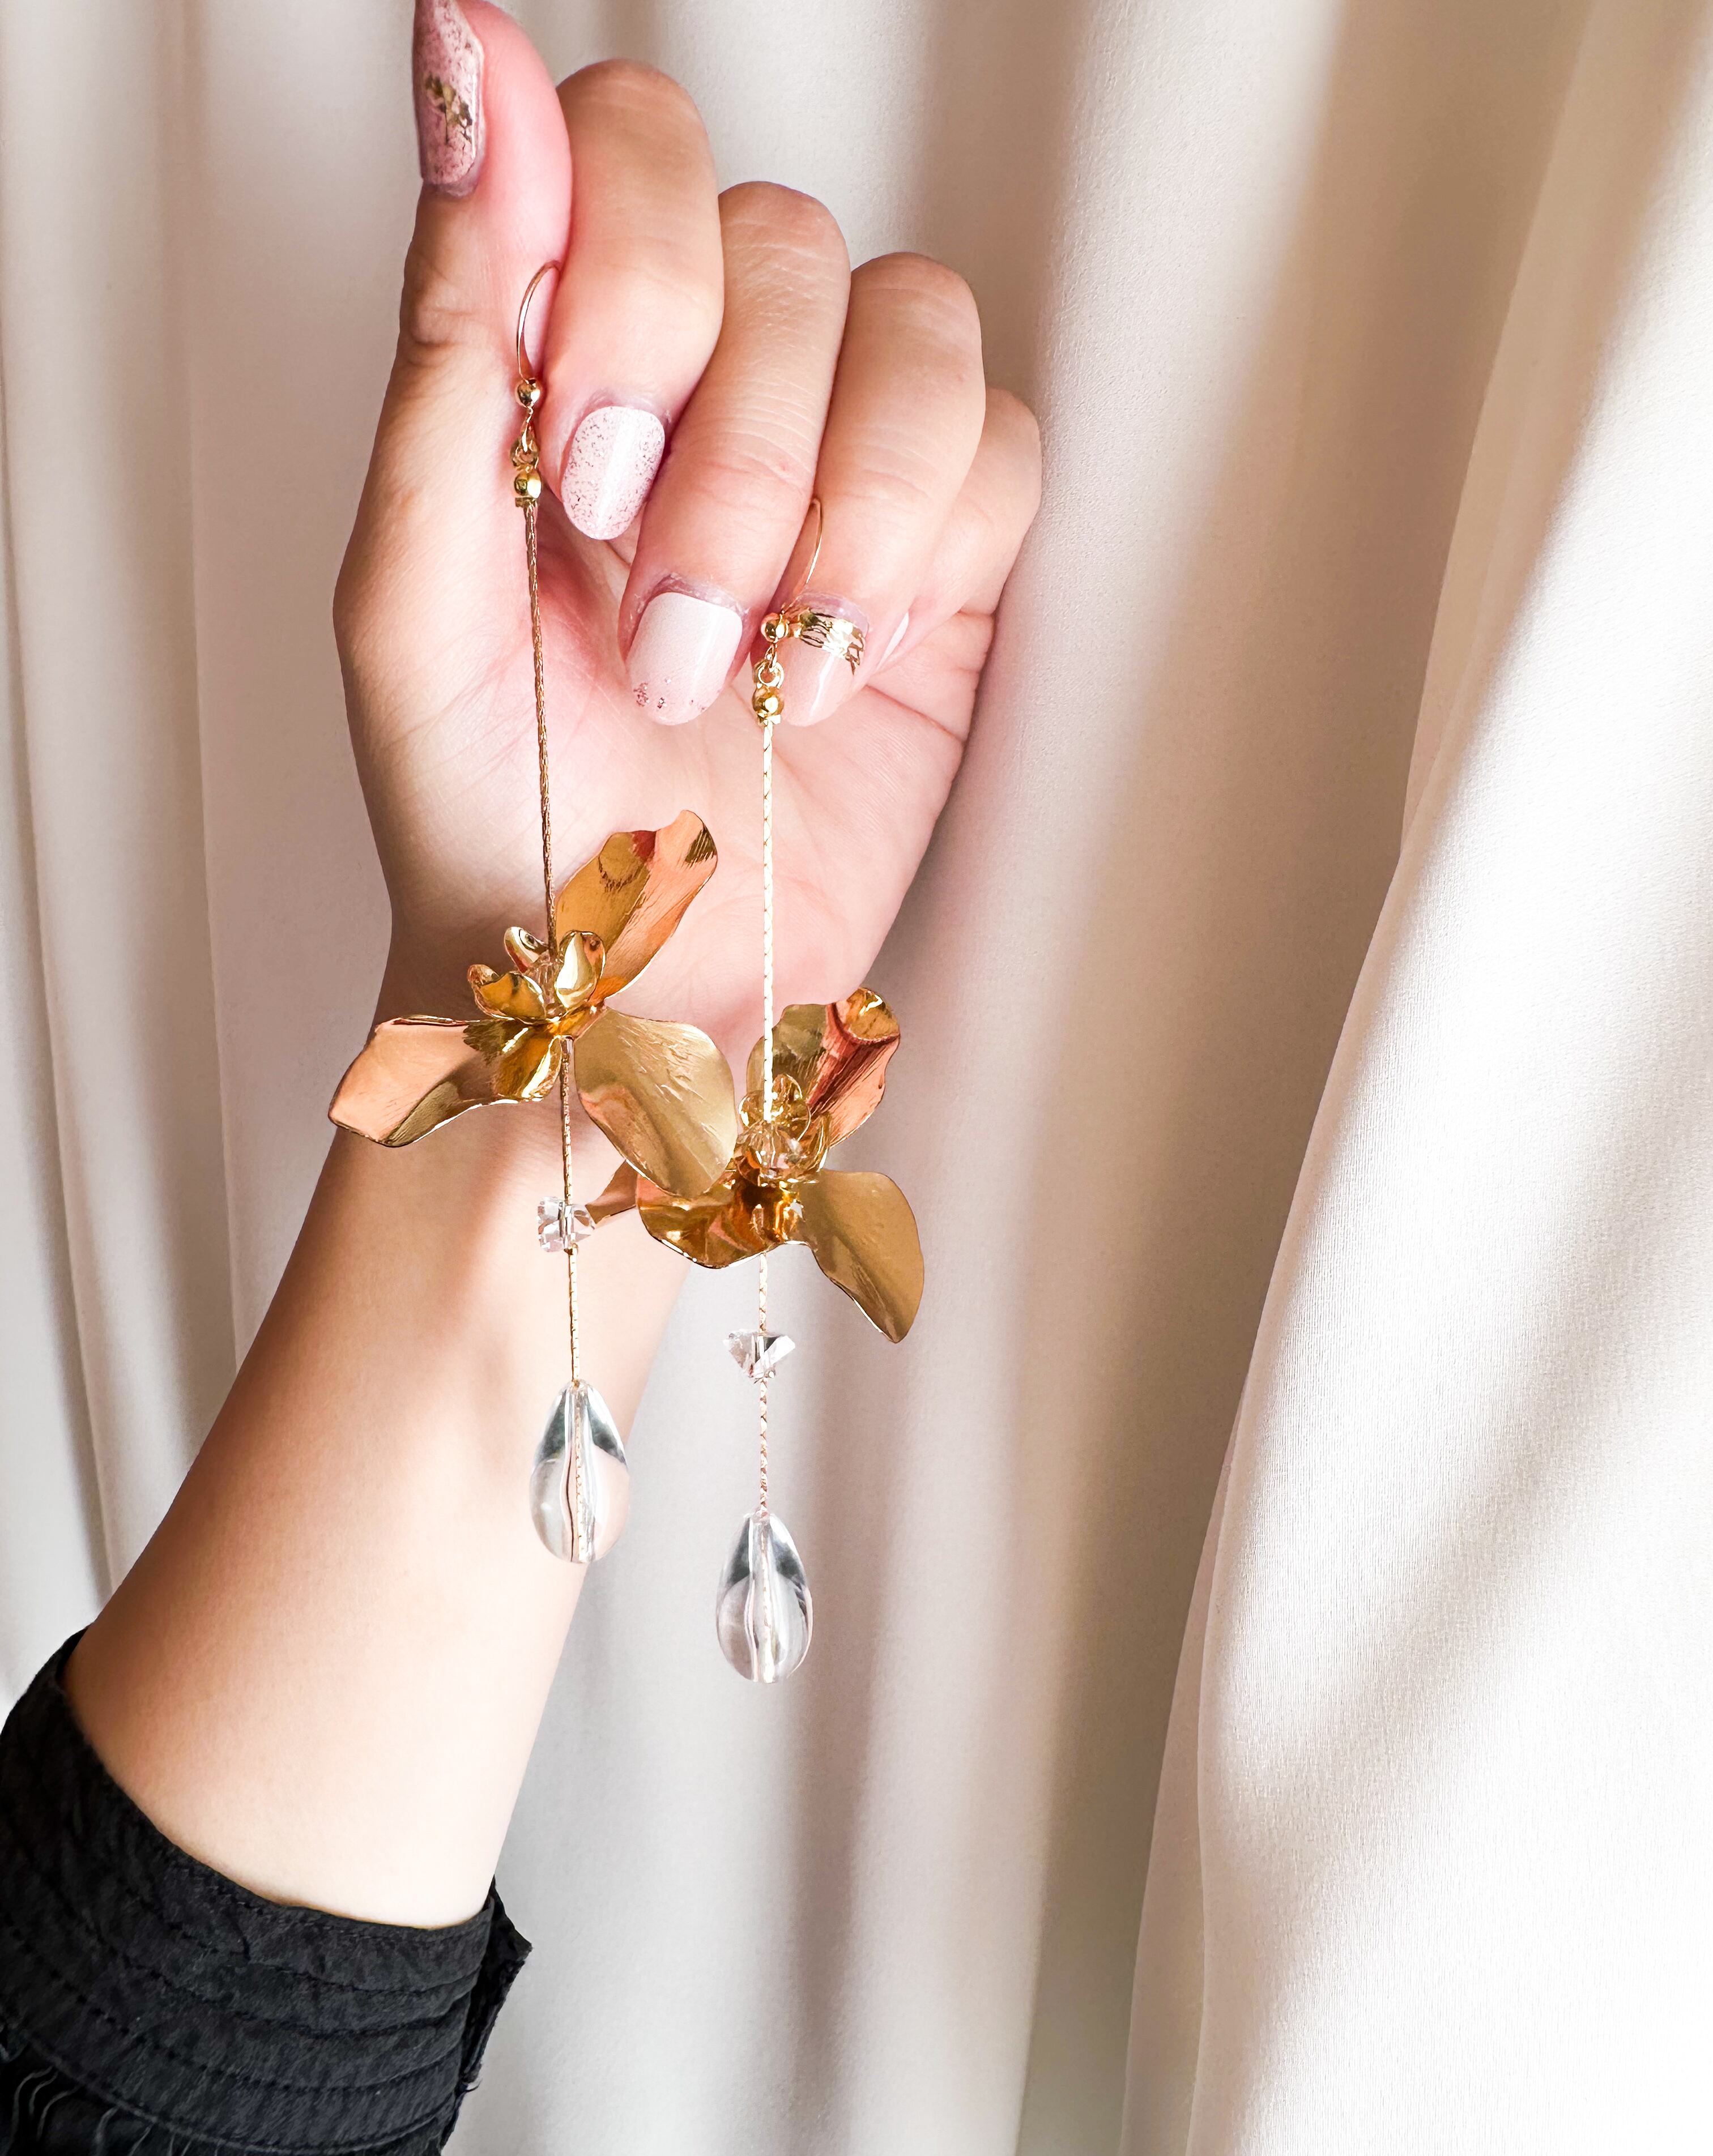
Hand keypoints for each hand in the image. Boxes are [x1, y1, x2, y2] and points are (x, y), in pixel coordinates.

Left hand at [335, 6, 1039, 1064]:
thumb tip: (456, 54)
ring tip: (745, 661)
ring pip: (915, 326)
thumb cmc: (492, 813)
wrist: (621, 990)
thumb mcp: (412, 587)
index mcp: (560, 362)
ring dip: (828, 509)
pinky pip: (1001, 451)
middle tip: (657, 609)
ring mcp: (840, 463)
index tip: (587, 438)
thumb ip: (446, 329)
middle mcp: (708, 384)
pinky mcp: (947, 561)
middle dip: (726, 446)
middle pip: (786, 236)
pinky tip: (835, 665)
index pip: (633, 141)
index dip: (634, 263)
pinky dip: (921, 558)